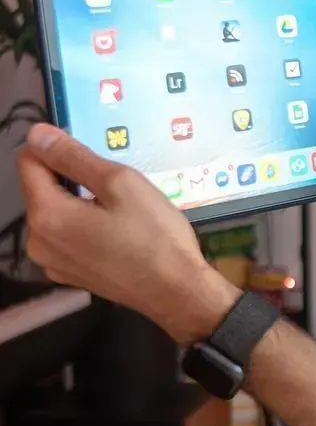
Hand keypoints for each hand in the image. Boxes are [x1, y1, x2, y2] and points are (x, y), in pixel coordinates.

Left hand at [17, 124, 234, 344]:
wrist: (176, 292)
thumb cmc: (155, 235)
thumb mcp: (122, 184)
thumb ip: (75, 158)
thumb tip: (37, 134)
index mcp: (47, 215)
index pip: (29, 161)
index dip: (57, 147)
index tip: (94, 151)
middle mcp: (37, 241)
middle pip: (41, 188)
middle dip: (71, 177)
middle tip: (117, 184)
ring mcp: (51, 262)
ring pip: (55, 213)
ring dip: (79, 201)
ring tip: (121, 209)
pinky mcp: (68, 274)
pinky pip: (66, 236)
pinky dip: (84, 225)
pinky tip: (116, 232)